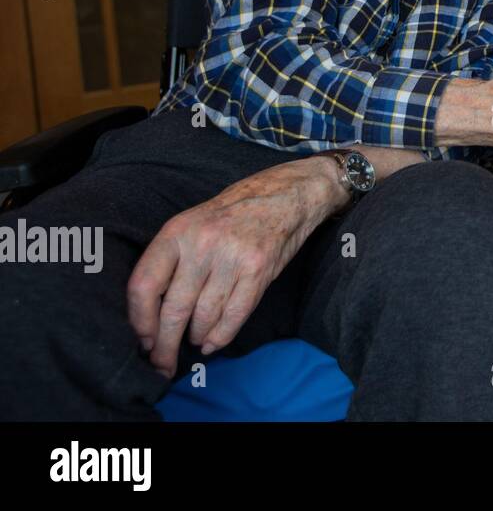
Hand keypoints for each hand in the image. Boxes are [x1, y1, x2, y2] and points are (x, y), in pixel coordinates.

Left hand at [126, 156, 338, 377]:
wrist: (285, 195)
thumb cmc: (233, 212)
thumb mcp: (192, 223)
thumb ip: (171, 259)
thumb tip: (150, 311)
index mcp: (177, 231)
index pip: (144, 285)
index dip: (139, 320)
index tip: (142, 339)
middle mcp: (203, 244)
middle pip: (174, 309)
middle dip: (164, 344)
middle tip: (161, 363)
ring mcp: (233, 258)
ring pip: (204, 316)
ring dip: (195, 337)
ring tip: (193, 342)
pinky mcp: (259, 271)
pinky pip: (234, 315)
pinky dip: (221, 336)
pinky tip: (212, 343)